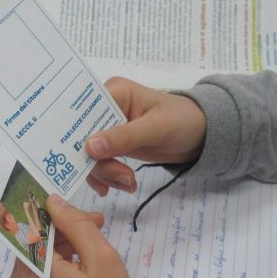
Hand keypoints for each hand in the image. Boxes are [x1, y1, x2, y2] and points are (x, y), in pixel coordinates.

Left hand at [5, 195, 140, 277]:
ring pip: (37, 269)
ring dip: (61, 259)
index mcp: (31, 273)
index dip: (62, 219)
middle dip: (65, 238)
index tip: (90, 219)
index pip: (36, 229)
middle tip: (98, 234)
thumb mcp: (101, 258)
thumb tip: (53, 201)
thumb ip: (76, 224)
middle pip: (36, 249)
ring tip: (91, 262)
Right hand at [86, 77, 205, 195]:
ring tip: (128, 182)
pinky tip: (122, 185)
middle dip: (98, 162)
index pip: (83, 111)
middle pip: (83, 137)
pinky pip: (99, 163)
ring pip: (90, 155)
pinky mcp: (113, 146)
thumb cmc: (182, 120)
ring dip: (106, 173)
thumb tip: (89, 147)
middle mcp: (106, 108)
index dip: (77, 134)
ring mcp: (108, 129)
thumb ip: (123, 137)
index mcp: (113, 92)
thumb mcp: (155, 128)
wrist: (198, 135)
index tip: (83, 157)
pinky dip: (108, 177)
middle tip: (122, 177)